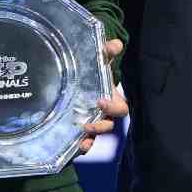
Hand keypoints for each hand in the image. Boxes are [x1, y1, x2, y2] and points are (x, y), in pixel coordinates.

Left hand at [77, 39, 128, 154]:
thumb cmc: (90, 73)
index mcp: (111, 99)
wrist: (71, 81)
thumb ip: (106, 52)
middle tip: (88, 122)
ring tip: (81, 134)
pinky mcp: (78, 133)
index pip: (120, 108)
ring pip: (96, 137)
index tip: (100, 101)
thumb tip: (116, 44)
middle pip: (109, 126)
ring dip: (91, 137)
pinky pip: (84, 144)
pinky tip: (76, 145)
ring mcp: (91, 125)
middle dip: (101, 126)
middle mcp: (103, 115)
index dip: (113, 107)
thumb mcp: (97, 61)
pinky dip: (82, 147)